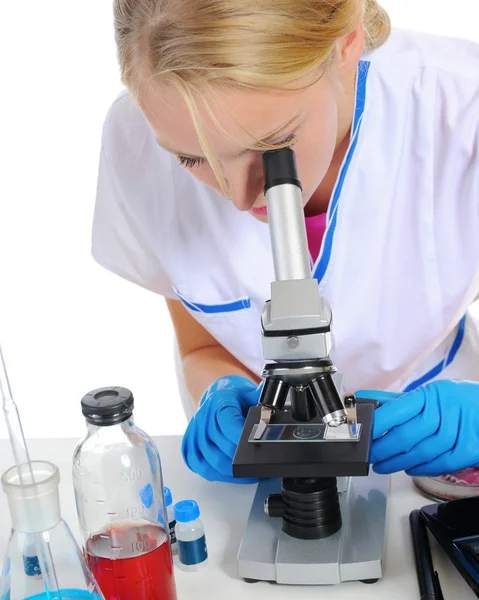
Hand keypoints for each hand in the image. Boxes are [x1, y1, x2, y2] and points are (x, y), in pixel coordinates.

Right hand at [181, 375, 260, 482]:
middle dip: (241, 458)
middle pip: (222, 445)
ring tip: (249, 473)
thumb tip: (276, 401)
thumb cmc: (233, 400)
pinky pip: (201, 467)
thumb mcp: (249, 394)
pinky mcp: (190, 447)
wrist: (214, 399)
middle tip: (258, 464)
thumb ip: (263, 399)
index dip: (242, 436)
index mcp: (220, 402)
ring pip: (212, 460)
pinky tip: (230, 475)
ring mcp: (195, 434)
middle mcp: (204, 418)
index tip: (257, 444)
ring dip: (231, 471)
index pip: (228, 422)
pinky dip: (217, 474)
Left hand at [355, 381, 478, 475]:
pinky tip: (408, 469)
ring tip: (382, 466)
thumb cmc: (456, 401)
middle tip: (369, 455)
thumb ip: (396, 401)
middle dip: (383, 449)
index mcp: (431, 394)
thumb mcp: (429, 395)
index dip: (377, 424)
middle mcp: (446, 411)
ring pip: (422, 452)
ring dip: (398, 462)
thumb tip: (362, 400)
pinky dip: (422, 469)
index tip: (361, 433)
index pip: (397, 408)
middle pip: (407, 435)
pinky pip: (442, 463)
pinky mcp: (471, 449)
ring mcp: (460, 431)